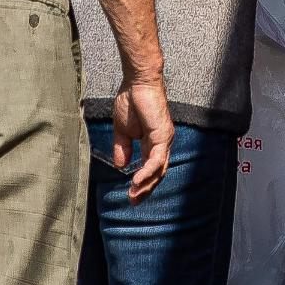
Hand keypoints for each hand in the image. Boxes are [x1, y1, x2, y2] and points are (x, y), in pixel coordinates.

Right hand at [109, 76, 172, 203]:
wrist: (136, 83)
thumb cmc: (130, 102)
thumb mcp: (122, 131)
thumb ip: (122, 149)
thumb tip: (120, 166)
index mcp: (152, 143)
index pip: (150, 169)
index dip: (142, 184)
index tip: (130, 196)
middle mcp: (161, 144)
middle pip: (157, 173)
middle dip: (145, 189)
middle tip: (133, 201)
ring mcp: (164, 140)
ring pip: (159, 170)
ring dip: (146, 184)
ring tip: (133, 195)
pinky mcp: (162, 135)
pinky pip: (156, 159)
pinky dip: (147, 171)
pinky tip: (136, 181)